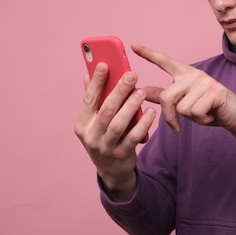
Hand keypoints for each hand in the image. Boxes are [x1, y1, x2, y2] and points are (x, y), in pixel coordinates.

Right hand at [74, 63, 155, 200]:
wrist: (111, 170)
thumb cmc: (104, 137)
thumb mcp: (94, 121)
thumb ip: (93, 99)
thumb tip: (87, 73)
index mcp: (83, 123)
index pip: (88, 99)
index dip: (96, 81)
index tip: (105, 64)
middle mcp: (91, 135)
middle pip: (106, 110)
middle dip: (119, 91)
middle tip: (132, 75)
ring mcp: (106, 147)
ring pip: (118, 124)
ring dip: (131, 106)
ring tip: (142, 92)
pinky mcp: (122, 155)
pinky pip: (133, 137)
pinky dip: (143, 124)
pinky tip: (152, 112)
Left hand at [132, 43, 235, 144]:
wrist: (234, 116)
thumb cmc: (208, 109)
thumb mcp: (183, 104)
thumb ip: (163, 96)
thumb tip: (143, 91)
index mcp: (184, 74)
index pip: (164, 61)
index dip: (148, 54)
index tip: (133, 45)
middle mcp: (194, 74)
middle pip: (167, 97)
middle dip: (169, 117)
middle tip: (177, 126)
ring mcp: (205, 81)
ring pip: (182, 108)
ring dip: (191, 118)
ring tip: (203, 113)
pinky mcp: (215, 92)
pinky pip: (195, 112)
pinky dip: (202, 120)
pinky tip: (211, 114)